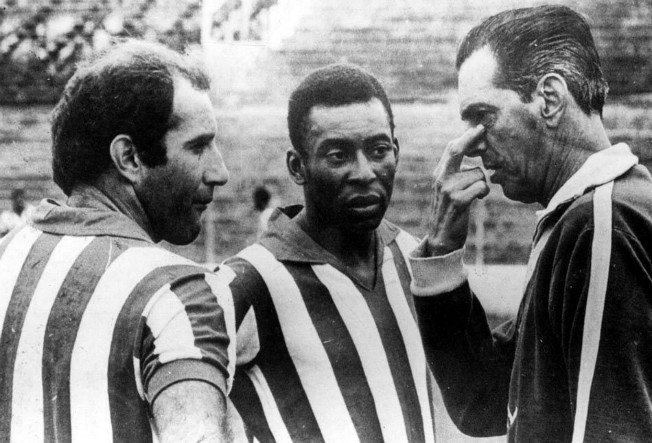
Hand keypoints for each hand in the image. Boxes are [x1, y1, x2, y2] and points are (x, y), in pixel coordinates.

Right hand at [426, 125, 488, 255]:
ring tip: (476, 193)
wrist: (442, 237)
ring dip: (483, 182)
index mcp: (439, 173)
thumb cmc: (450, 210)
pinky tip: (478, 199)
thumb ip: (456, 171)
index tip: (480, 128)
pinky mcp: (457, 201)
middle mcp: (440, 178)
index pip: (451, 147)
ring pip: (478, 173)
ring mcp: (447, 189)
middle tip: (483, 130)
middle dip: (472, 138)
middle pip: (456, 149)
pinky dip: (484, 192)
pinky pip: (480, 186)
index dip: (466, 136)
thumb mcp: (449, 187)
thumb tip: (474, 150)